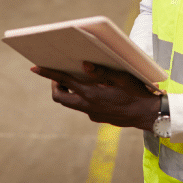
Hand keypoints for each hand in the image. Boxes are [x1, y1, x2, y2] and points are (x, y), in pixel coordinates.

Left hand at [32, 62, 160, 130]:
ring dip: (70, 92)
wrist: (148, 115)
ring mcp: (92, 113)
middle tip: (60, 75)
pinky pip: (84, 107)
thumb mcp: (120, 77)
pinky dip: (83, 97)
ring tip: (77, 80)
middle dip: (56, 85)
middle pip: (60, 97)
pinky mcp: (98, 117)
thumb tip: (83, 64)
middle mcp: (88, 105)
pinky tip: (95, 90)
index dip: (47, 74)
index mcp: (91, 93)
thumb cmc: (136, 93)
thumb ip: (100, 72)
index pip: (63, 81)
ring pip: (72, 103)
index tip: (35, 68)